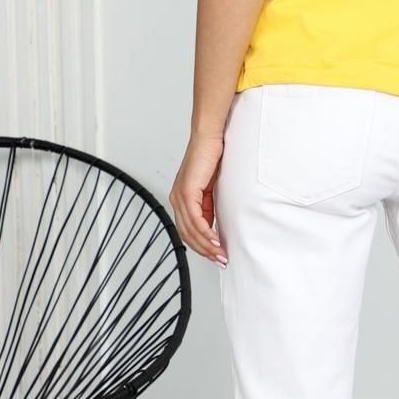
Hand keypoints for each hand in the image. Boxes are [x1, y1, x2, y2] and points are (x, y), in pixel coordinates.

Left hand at [169, 132, 227, 265]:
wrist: (209, 137)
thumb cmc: (212, 157)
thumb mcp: (212, 188)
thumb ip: (210, 206)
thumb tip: (214, 225)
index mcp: (182, 199)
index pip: (188, 231)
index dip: (202, 246)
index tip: (217, 255)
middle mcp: (177, 199)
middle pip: (187, 235)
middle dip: (205, 251)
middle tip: (222, 260)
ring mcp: (180, 196)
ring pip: (191, 230)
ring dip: (207, 246)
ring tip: (222, 255)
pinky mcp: (187, 192)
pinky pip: (195, 220)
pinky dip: (206, 233)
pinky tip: (216, 240)